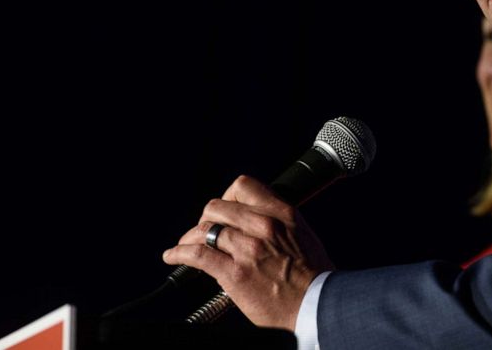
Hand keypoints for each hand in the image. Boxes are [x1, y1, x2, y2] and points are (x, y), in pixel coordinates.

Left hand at [162, 175, 334, 331]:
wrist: (317, 304)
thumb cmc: (314, 275)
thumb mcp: (303, 234)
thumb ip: (279, 222)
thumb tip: (256, 219)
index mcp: (282, 213)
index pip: (243, 187)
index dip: (227, 196)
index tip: (224, 208)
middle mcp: (262, 225)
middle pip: (217, 207)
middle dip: (206, 218)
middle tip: (203, 230)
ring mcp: (247, 249)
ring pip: (204, 229)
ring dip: (189, 237)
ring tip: (184, 245)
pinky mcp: (234, 274)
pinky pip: (197, 256)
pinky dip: (179, 254)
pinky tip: (173, 256)